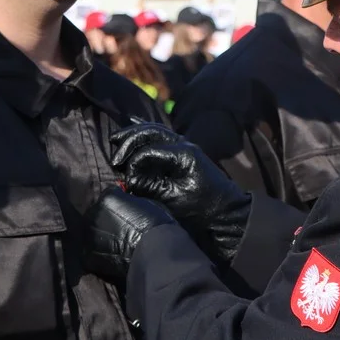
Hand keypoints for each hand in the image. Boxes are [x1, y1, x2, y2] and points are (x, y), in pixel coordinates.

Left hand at [84, 187, 174, 281]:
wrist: (155, 255)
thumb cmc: (157, 227)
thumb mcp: (148, 204)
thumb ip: (130, 202)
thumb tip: (127, 205)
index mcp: (108, 198)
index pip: (108, 195)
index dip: (117, 204)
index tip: (124, 210)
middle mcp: (93, 214)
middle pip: (96, 213)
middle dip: (105, 219)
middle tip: (120, 229)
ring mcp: (88, 235)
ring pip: (91, 232)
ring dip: (101, 236)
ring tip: (116, 245)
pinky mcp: (87, 255)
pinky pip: (91, 252)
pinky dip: (99, 254)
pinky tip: (112, 257)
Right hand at [110, 123, 250, 262]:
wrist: (226, 212)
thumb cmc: (202, 208)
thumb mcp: (173, 198)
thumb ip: (150, 185)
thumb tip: (128, 178)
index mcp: (182, 153)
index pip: (148, 150)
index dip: (133, 162)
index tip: (126, 179)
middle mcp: (183, 144)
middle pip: (150, 132)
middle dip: (129, 139)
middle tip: (114, 150)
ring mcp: (184, 145)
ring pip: (155, 130)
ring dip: (135, 133)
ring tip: (116, 139)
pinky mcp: (182, 152)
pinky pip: (160, 136)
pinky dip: (146, 132)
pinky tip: (133, 127)